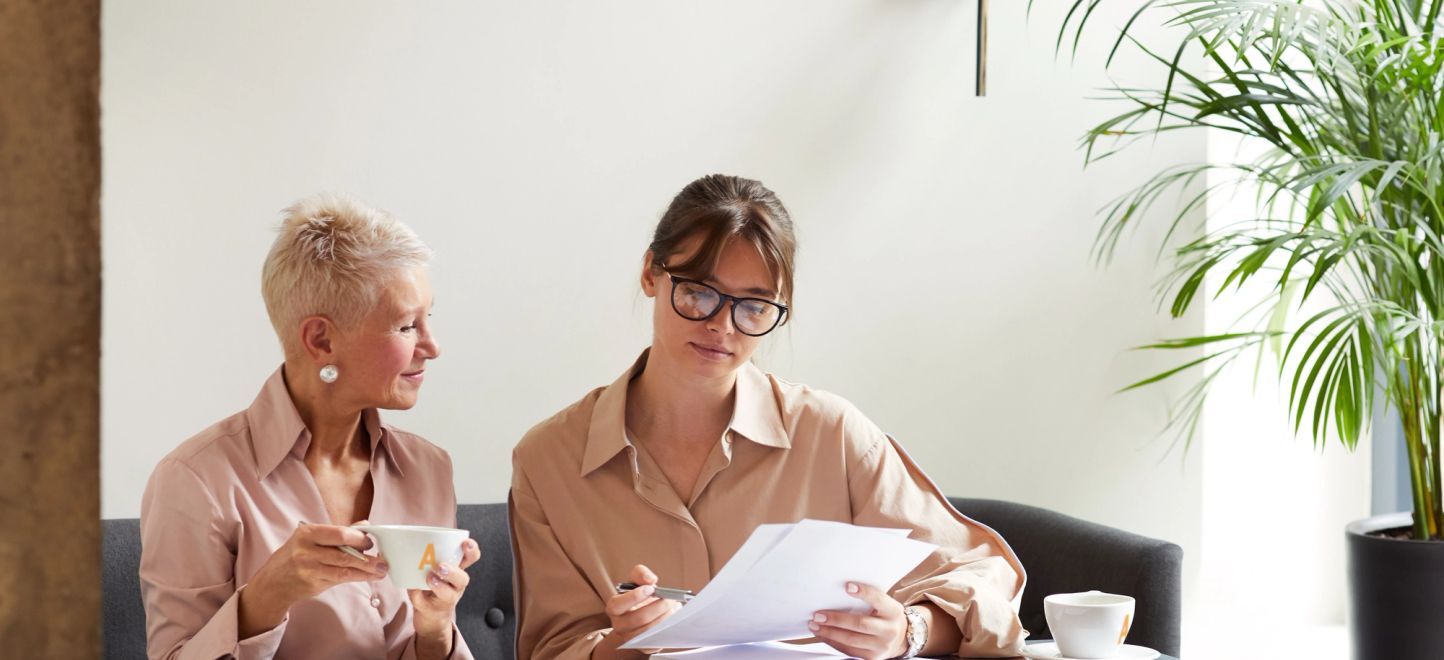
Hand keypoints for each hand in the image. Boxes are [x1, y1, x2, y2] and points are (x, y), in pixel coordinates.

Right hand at [239, 522, 387, 636]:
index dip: (359, 538)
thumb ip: (337, 533)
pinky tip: (368, 577)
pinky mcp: (312, 583)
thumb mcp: (311, 539)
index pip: (339, 533)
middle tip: (382, 561)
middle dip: (367, 558)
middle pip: (344, 553)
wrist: (273, 582)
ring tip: (381, 570)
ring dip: (366, 571)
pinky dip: (357, 578)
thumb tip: (365, 525)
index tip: (371, 542)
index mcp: (307, 533)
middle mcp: (306, 550)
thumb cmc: (296, 556)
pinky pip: (340, 579)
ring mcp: (308, 568)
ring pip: (344, 569)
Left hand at [409, 537, 481, 647]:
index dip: (472, 550)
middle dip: (452, 571)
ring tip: (429, 579)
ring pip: (449, 594)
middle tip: (440, 566)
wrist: (432, 618)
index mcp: (457, 570)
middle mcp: (456, 585)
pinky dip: (417, 596)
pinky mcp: (433, 610)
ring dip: (438, 586)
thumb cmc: (430, 587)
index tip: (465, 543)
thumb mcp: (432, 569)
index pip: (471, 558)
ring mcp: (446, 600)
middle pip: (463, 578)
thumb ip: (425, 558)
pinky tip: (413, 590)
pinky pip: (425, 604)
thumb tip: (409, 547)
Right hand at [601, 565, 680, 648]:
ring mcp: (630, 638)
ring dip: (665, 618)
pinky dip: (667, 629)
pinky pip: (657, 640)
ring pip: (649, 630)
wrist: (641, 616)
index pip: (618, 605)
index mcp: (614, 608)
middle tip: (670, 599)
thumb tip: (649, 579)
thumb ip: (641, 574)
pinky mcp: (643, 647)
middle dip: (658, 607)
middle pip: (639, 618)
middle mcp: (619, 625)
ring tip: (674, 607)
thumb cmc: (638, 597)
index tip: (651, 589)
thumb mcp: (637, 581)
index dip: (634, 597)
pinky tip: (673, 618)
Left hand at [809, 582, 908, 659]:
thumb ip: (869, 599)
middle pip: (860, 624)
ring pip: (852, 640)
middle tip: (818, 615)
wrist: (901, 638)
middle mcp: (889, 630)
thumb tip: (838, 591)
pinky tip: (823, 635)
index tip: (847, 586)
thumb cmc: (886, 616)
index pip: (878, 599)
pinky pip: (849, 650)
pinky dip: (833, 642)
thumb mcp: (885, 604)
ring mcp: (881, 646)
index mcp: (893, 611)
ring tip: (815, 626)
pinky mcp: (872, 657)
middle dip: (836, 619)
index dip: (864, 592)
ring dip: (830, 633)